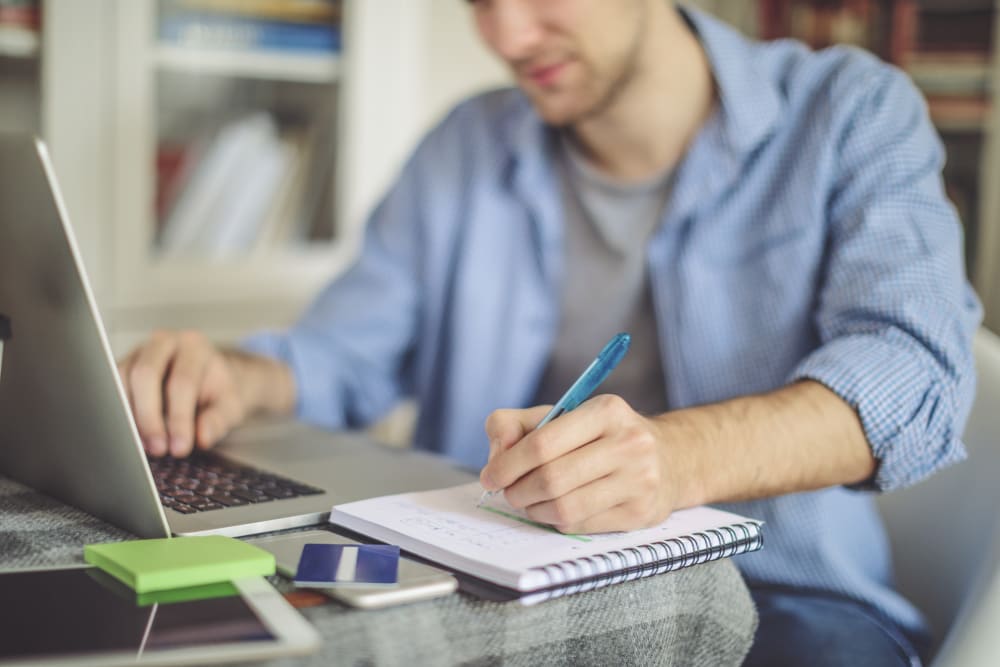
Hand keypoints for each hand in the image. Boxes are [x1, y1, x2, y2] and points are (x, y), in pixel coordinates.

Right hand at [117, 330, 291, 457]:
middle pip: (145, 375)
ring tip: (145, 446)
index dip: (179, 418)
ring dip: (130, 417)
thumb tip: (201, 438)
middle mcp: (163, 343)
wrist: (211, 376)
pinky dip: (120, 414)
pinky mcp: (123, 367)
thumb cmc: (219, 390)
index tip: (180, 447)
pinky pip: (112, 389)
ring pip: (122, 381)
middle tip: (158, 448)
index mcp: (194, 346)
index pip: (182, 382)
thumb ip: (218, 420)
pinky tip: (132, 435)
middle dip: (149, 417)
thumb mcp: (230, 404)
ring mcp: (139, 352)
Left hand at [480, 394, 681, 533]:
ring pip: (564, 507)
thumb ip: (517, 424)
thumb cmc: (604, 436)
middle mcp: (628, 443)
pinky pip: (580, 525)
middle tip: (509, 492)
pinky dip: (557, 521)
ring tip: (530, 501)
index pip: (543, 443)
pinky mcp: (640, 513)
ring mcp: (639, 481)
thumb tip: (497, 455)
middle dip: (518, 490)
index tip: (491, 475)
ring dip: (534, 509)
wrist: (670, 458)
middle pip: (551, 478)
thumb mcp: (565, 416)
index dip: (508, 464)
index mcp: (606, 411)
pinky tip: (557, 509)